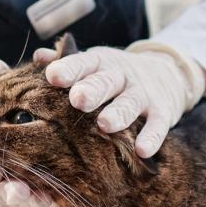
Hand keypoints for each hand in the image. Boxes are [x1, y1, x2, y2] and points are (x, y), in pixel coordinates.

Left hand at [37, 42, 204, 157]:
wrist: (166, 73)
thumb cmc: (113, 74)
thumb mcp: (93, 64)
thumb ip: (68, 63)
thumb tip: (39, 56)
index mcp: (99, 64)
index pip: (82, 63)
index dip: (68, 69)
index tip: (52, 76)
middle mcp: (121, 76)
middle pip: (105, 81)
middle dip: (92, 90)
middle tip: (77, 99)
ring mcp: (143, 94)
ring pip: (130, 103)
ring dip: (119, 113)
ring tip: (105, 124)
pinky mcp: (162, 111)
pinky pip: (158, 125)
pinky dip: (152, 137)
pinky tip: (142, 150)